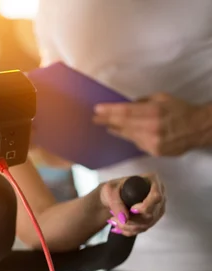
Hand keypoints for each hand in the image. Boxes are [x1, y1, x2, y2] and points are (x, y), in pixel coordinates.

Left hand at [93, 93, 209, 155]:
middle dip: (107, 121)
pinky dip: (131, 137)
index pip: (126, 112)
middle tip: (94, 119)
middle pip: (123, 125)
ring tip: (106, 125)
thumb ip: (142, 102)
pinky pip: (136, 143)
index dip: (109, 111)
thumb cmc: (179, 110)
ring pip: (128, 136)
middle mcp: (152, 128)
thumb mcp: (162, 98)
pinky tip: (125, 133)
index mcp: (154, 112)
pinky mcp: (154, 151)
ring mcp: (153, 142)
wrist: (198, 128)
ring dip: (116, 130)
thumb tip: (124, 105)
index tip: (97, 110)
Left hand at [99, 173, 165, 235]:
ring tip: (113, 221)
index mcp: (152, 181)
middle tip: (114, 217)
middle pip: (152, 214)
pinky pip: (143, 229)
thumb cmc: (113, 188)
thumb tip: (125, 219)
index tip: (132, 209)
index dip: (145, 206)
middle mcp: (159, 195)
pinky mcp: (152, 219)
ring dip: (128, 226)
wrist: (112, 197)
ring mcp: (157, 208)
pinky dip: (129, 230)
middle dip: (131, 220)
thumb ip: (116, 203)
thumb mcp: (110, 190)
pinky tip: (118, 227)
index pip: (157, 197)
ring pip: (147, 224)